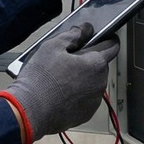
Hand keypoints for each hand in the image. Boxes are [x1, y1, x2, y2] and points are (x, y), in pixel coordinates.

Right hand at [1, 23, 119, 143]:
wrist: (31, 111)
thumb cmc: (41, 77)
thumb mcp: (52, 46)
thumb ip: (73, 35)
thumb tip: (85, 29)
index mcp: (96, 63)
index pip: (112, 46)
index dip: (106, 39)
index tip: (98, 38)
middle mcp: (100, 83)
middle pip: (99, 66)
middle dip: (87, 61)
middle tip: (66, 60)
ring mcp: (94, 101)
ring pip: (92, 83)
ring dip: (82, 79)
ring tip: (59, 79)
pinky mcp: (86, 114)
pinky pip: (85, 99)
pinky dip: (77, 95)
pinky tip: (60, 94)